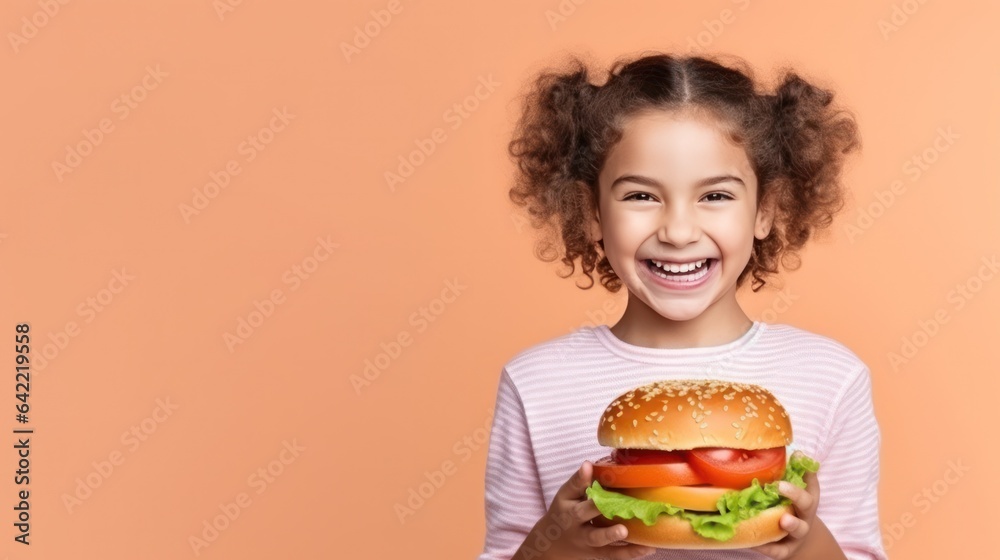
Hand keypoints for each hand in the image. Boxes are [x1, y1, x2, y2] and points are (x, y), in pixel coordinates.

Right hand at [515, 461, 655, 559]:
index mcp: (568, 506)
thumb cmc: (563, 514)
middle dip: (596, 509)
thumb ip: (578, 482)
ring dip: (612, 535)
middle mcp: (575, 525)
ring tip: (626, 530)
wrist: (553, 545)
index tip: (588, 466)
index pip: (573, 491)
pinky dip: (631, 552)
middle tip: (608, 499)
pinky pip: (614, 555)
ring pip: (599, 540)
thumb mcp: (565, 497)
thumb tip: (588, 464)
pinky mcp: (598, 553)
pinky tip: (648, 547)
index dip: (581, 479)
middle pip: (584, 516)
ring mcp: (587, 541)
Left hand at [750, 453, 819, 559]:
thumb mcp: (792, 490)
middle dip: (795, 494)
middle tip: (780, 486)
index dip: (807, 470)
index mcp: (807, 497)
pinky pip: (777, 549)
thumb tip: (791, 450)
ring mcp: (797, 533)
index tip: (797, 455)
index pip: (811, 481)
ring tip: (783, 520)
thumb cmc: (789, 508)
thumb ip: (791, 472)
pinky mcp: (785, 550)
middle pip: (806, 504)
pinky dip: (766, 547)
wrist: (793, 540)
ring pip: (798, 529)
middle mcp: (804, 514)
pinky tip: (753, 542)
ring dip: (792, 524)